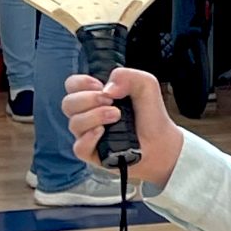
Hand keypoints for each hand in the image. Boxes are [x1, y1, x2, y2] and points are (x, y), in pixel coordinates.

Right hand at [64, 68, 183, 186]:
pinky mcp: (92, 153)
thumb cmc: (151, 115)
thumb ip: (128, 76)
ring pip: (73, 124)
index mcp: (96, 96)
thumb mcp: (146, 85)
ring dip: (94, 116)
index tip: (99, 87)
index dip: (80, 83)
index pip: (72, 85)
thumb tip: (107, 89)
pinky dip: (89, 138)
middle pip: (68, 103)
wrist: (162, 142)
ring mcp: (88, 134)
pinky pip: (79, 147)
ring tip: (116, 116)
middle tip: (111, 102)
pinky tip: (102, 132)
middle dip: (88, 99)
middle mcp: (88, 114)